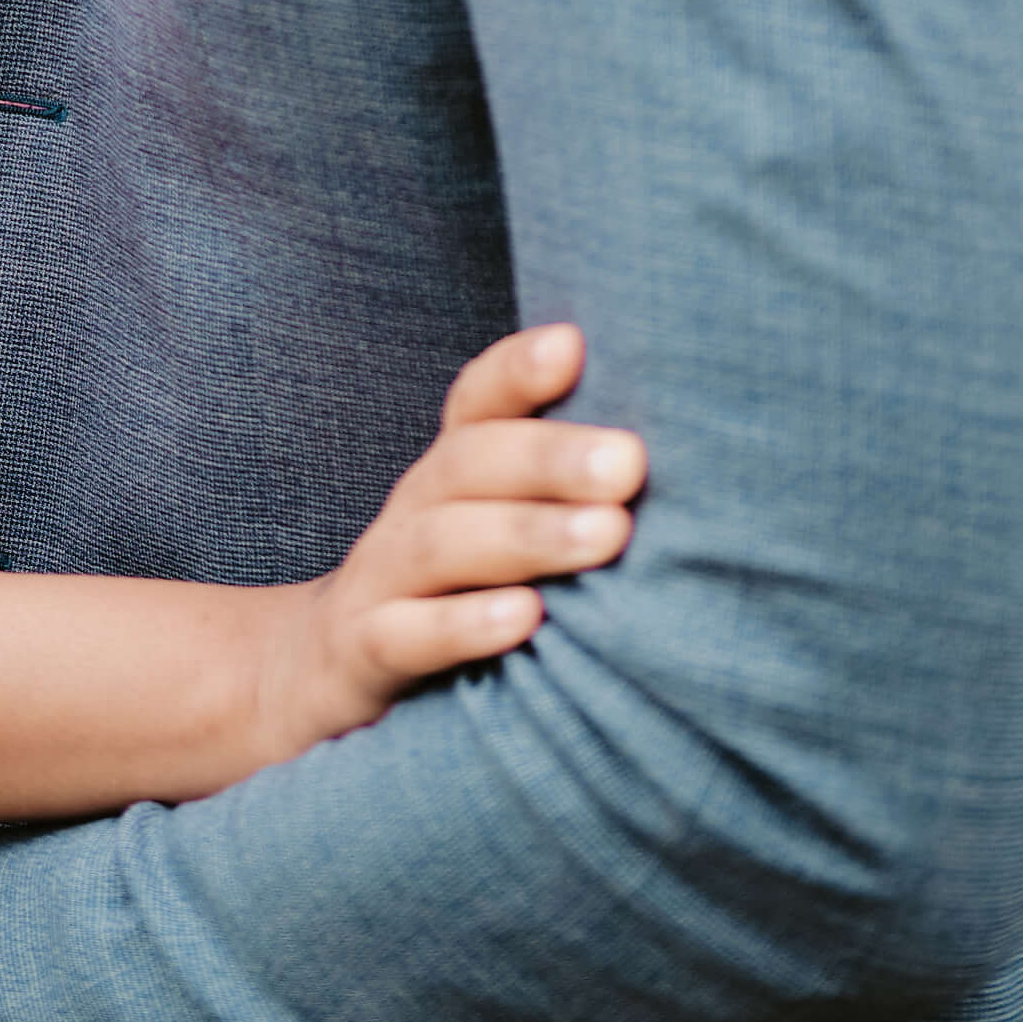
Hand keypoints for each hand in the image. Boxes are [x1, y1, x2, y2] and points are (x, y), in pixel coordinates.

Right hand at [247, 324, 645, 762]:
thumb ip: (566, 494)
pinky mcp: (364, 653)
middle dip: (551, 457)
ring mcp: (381, 579)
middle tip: (631, 461)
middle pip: (470, 464)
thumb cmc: (451, 595)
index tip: (574, 345)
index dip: (517, 371)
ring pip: (443, 544)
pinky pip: (406, 634)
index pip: (476, 404)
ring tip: (606, 536)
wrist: (322, 676)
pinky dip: (464, 625)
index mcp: (450, 475)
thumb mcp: (494, 531)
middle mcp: (412, 511)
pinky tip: (526, 620)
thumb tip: (699, 461)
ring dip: (526, 534)